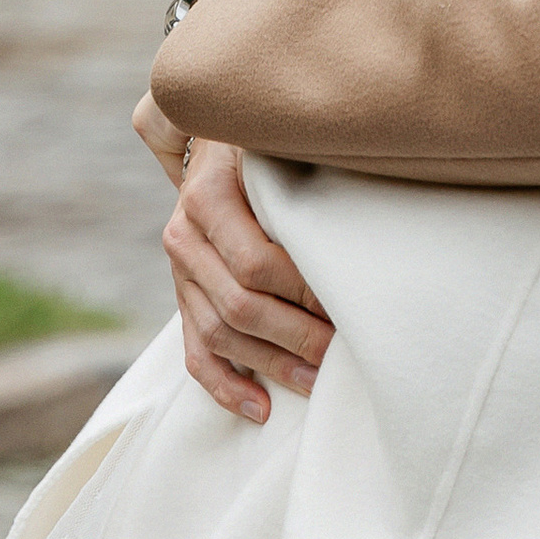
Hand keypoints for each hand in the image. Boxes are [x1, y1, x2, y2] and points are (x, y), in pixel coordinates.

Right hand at [133, 98, 332, 423]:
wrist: (217, 130)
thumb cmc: (264, 135)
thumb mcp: (275, 138)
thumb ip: (301, 165)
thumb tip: (360, 208)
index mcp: (206, 196)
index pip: (255, 261)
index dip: (300, 290)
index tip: (344, 303)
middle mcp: (184, 236)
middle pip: (238, 305)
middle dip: (292, 334)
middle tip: (338, 353)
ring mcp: (179, 271)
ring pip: (218, 334)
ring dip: (268, 365)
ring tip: (313, 383)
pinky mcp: (183, 297)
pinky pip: (195, 352)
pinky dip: (225, 385)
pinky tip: (260, 408)